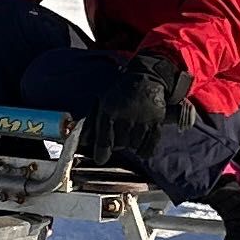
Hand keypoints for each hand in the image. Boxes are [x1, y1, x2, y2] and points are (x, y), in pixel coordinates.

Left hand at [89, 50, 194, 170]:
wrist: (145, 78)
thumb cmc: (120, 92)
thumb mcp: (101, 101)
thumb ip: (91, 122)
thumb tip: (83, 141)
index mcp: (109, 111)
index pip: (104, 138)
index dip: (101, 152)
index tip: (100, 160)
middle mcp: (125, 117)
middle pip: (120, 145)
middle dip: (118, 144)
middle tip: (119, 136)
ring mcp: (142, 120)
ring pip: (134, 145)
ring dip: (131, 144)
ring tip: (130, 134)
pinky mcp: (156, 122)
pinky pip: (150, 145)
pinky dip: (144, 150)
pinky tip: (140, 146)